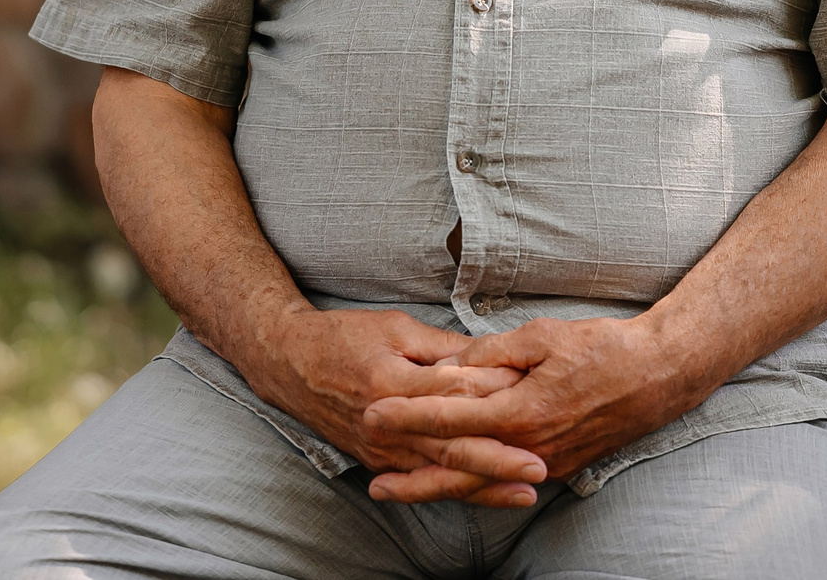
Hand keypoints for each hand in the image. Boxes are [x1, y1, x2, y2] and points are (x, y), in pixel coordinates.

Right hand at [238, 307, 545, 508]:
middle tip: (538, 468)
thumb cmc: (343, 336)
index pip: (450, 396)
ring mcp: (380, 450)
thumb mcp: (395, 328)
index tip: (531, 397)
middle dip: (497, 461)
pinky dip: (455, 491)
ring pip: (439, 474)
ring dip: (483, 486)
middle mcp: (386, 425)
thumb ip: (441, 347)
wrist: (288, 362)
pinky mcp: (377, 461)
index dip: (492, 398)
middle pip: (449, 448)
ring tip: (524, 493)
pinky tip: (484, 498)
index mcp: (391, 384)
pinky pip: (421, 482)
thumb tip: (488, 358)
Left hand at [360, 314, 698, 500]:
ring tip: (395, 493)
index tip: (372, 413)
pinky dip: (470, 487)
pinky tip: (448, 486)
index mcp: (520, 411)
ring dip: (434, 490)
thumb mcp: (542, 336)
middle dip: (410, 474)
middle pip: (457, 468)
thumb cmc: (602, 348)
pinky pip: (503, 482)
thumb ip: (491, 353)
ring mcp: (545, 464)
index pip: (451, 418)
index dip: (408, 417)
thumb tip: (452, 366)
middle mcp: (529, 447)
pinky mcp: (558, 467)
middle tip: (369, 479)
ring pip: (479, 484)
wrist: (659, 376)